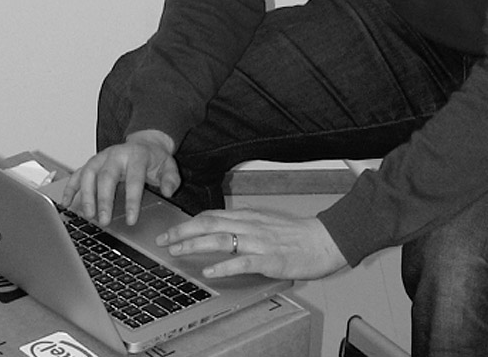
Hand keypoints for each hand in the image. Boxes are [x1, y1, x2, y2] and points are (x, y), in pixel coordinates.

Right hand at [61, 130, 179, 226]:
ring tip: (88, 215)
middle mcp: (115, 154)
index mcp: (136, 156)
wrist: (143, 143)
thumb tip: (168, 191)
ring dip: (85, 195)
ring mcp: (101, 158)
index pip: (134, 179)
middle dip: (103, 199)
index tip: (131, 219)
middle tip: (103, 220)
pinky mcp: (92, 163)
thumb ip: (171, 179)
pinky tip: (66, 203)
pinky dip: (70, 188)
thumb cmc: (154, 158)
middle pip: (106, 176)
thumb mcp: (168, 165)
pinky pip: (78, 174)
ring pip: (88, 174)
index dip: (132, 200)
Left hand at [155, 208, 347, 280]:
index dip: (188, 222)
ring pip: (219, 239)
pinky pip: (241, 261)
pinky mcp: (269, 259)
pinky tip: (208, 271)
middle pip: (208, 224)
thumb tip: (223, 231)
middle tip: (162, 240)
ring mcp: (259, 242)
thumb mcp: (267, 223)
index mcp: (248, 216)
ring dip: (194, 245)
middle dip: (182, 231)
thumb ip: (245, 225)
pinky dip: (222, 266)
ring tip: (175, 251)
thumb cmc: (298, 235)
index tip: (171, 230)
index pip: (211, 215)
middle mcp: (250, 225)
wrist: (325, 240)